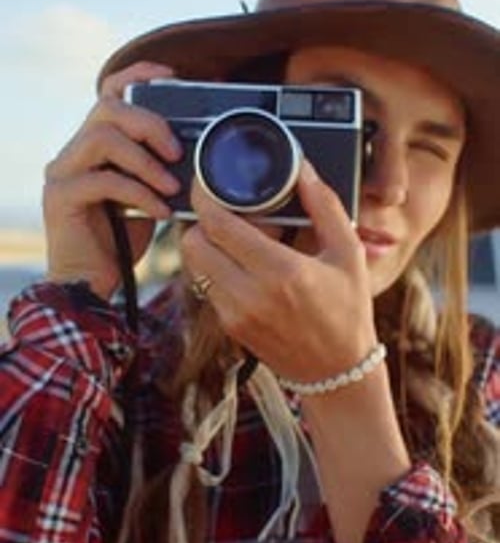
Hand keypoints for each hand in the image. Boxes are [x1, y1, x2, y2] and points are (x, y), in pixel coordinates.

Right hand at [43, 61, 181, 299]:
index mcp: (93, 146)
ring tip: (171, 187)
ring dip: (145, 160)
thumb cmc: (121, 242)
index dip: (138, 76)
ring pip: (103, 137)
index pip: (109, 92)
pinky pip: (103, 180)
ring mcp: (61, 173)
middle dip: (150, 124)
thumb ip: (161, 169)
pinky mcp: (60, 197)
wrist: (91, 286)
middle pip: (108, 107)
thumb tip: (198, 150)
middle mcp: (73, 153)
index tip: (172, 78)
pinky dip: (139, 193)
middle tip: (179, 152)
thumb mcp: (149, 197)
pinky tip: (160, 211)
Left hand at [181, 160, 377, 380]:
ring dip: (207, 245)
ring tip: (236, 240)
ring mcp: (235, 314)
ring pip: (194, 265)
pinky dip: (217, 270)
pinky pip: (207, 287)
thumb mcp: (347, 254)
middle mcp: (251, 294)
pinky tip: (244, 267)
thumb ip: (324, 206)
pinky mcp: (230, 327)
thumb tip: (303, 170)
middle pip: (192, 242)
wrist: (338, 372)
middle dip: (202, 221)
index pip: (218, 224)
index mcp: (281, 271)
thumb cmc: (348, 310)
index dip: (204, 197)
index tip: (207, 184)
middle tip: (224, 213)